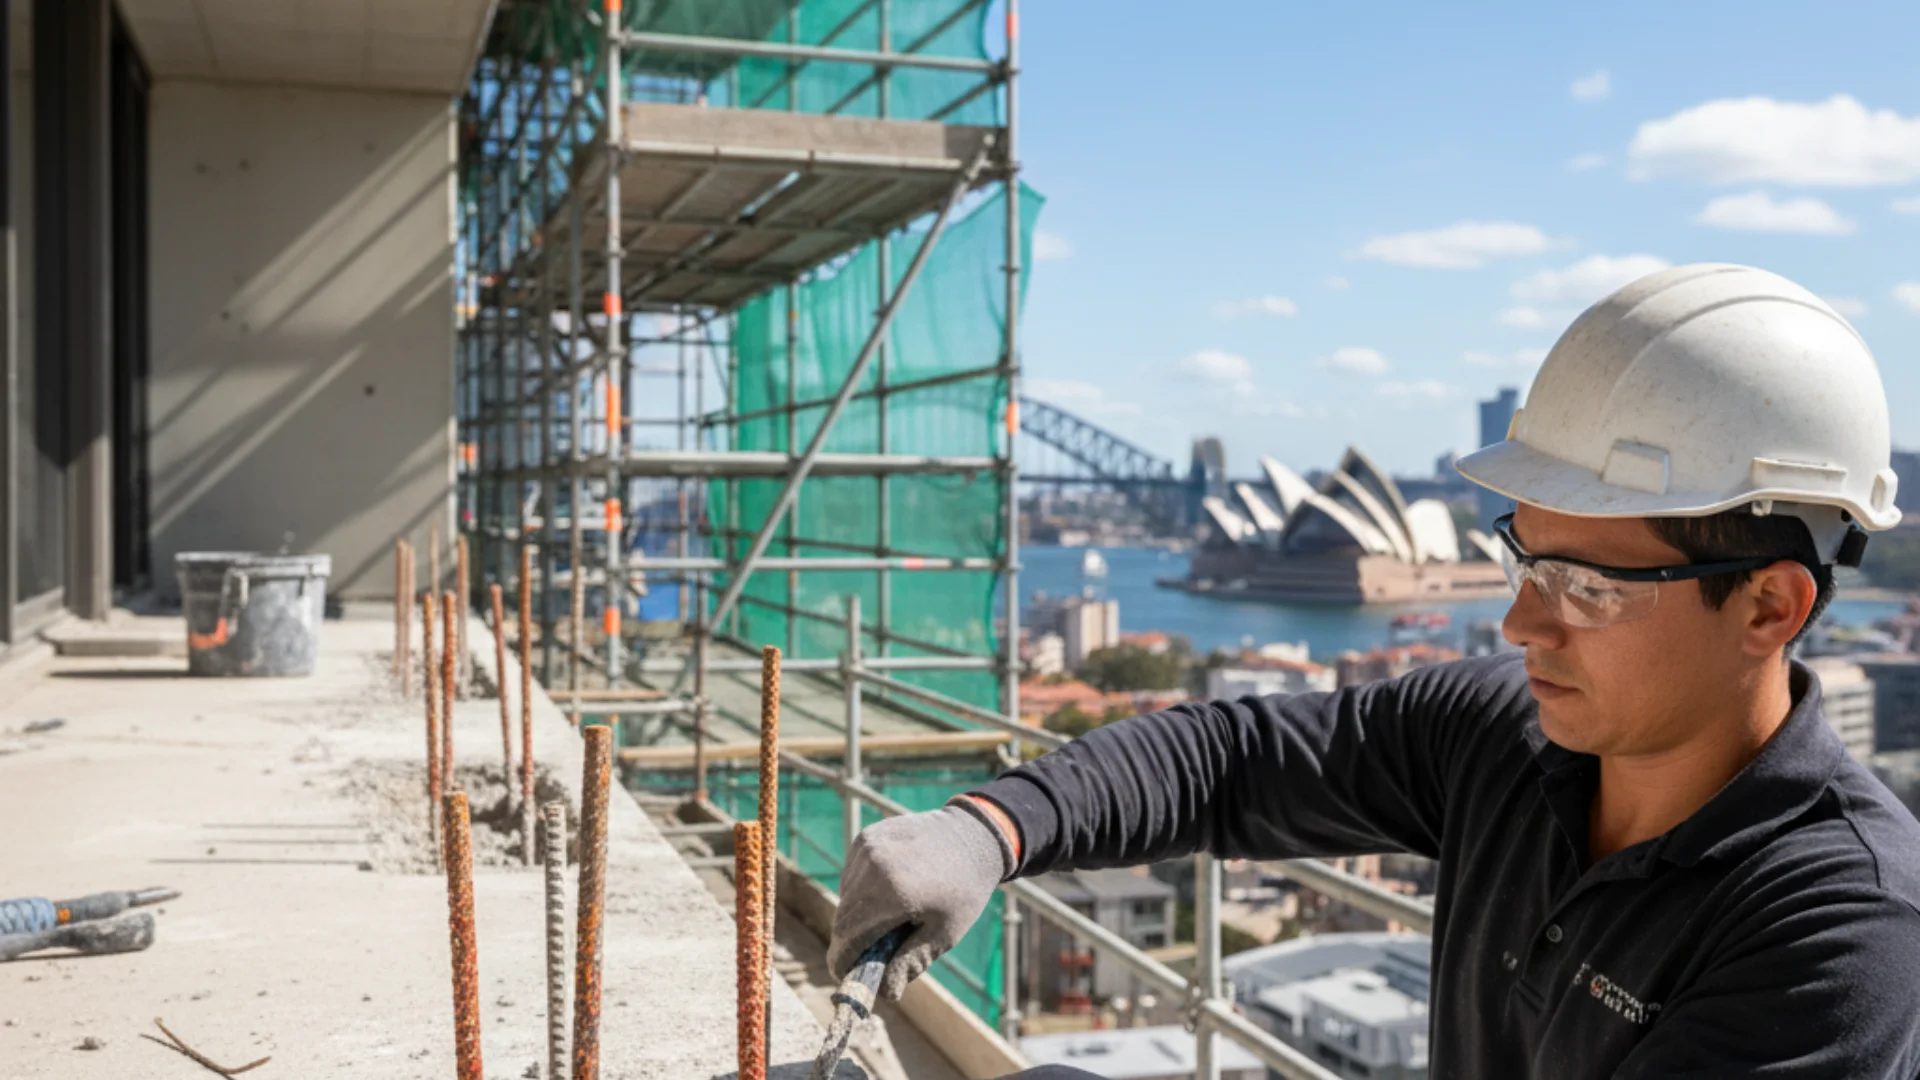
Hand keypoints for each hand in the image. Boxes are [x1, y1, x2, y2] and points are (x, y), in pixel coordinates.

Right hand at [827, 801, 1012, 1000]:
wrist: (974, 836)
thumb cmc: (963, 890)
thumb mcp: (944, 933)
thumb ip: (909, 962)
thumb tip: (883, 994)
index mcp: (893, 892)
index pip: (849, 935)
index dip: (842, 960)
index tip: (844, 975)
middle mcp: (874, 865)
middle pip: (843, 917)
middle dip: (849, 941)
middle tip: (863, 958)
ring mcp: (868, 847)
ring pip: (845, 895)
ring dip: (855, 915)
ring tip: (884, 922)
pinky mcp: (868, 837)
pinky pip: (852, 874)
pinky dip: (861, 891)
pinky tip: (887, 894)